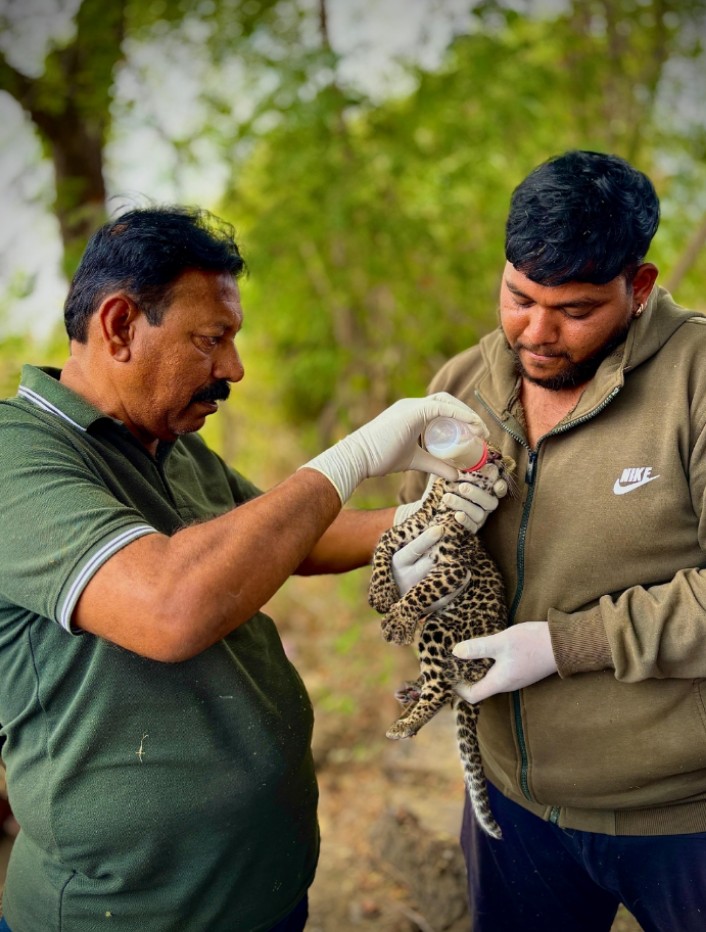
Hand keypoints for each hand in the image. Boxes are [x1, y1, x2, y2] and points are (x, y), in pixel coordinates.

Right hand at [302, 393, 486, 502]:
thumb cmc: (381, 459)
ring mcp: (411, 406)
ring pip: (447, 402)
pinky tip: (471, 425)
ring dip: (466, 415)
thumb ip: (435, 465)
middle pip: (448, 402)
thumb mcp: (415, 461)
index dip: (461, 417)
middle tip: (482, 432)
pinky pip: (441, 408)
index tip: (476, 434)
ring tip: (480, 431)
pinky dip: (459, 414)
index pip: (442, 408)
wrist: (359, 459)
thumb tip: (456, 475)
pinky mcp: (412, 412)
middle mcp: (412, 405)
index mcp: (412, 413)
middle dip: (467, 414)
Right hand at [391, 525, 458, 611]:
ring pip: (438, 578)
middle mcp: (404, 578)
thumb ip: (416, 539)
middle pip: (428, 564)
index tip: (440, 528)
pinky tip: (466, 573)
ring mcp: (415, 593)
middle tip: (460, 538)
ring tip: (465, 555)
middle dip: (444, 551)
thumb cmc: (404, 561)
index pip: (413, 549)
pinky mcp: (426, 605)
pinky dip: (458, 585)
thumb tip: (437, 523)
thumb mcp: (402, 550)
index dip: (426, 539)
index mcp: (397, 562)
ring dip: (453, 566)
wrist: (396, 589)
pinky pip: (445, 597)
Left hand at [441, 464, 508, 532]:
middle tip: (462, 487)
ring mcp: (478, 518)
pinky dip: (465, 521)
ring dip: (464, 505)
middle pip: (491, 502)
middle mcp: (484, 505)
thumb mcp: (446, 474)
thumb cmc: (442, 487)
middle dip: (478, 494)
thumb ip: (452, 467)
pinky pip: (472, 527)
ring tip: (447, 497)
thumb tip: (453, 459)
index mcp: (484, 490)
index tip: (495, 482)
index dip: (501, 487)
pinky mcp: (470, 529)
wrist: (431, 506)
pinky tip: (456, 515)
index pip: (499, 489)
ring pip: (479, 514)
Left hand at [452, 622, 556, 702]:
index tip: (449, 672)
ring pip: (491, 678)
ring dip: (479, 668)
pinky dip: (490, 663)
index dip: (458, 687)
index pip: (472, 695)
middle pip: (481, 688)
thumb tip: (456, 652)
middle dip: (466, 676)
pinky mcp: (522, 669)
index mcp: (500, 682)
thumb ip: (478, 648)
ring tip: (469, 652)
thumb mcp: (501, 642)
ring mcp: (516, 678)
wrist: (565, 643)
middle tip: (455, 660)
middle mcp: (508, 684)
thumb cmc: (532, 643)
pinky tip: (488, 648)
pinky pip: (501, 671)